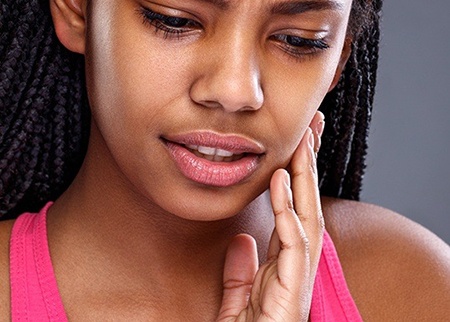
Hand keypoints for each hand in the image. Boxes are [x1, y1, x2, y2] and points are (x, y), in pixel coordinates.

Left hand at [217, 117, 324, 321]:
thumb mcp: (239, 295)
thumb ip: (241, 270)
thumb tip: (240, 241)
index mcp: (286, 261)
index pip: (295, 208)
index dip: (298, 175)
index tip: (296, 144)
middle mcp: (298, 262)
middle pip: (308, 203)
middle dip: (310, 164)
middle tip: (312, 125)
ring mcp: (299, 274)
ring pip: (307, 214)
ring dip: (305, 176)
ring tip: (302, 141)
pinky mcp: (293, 288)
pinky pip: (293, 241)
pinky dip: (288, 210)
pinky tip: (281, 181)